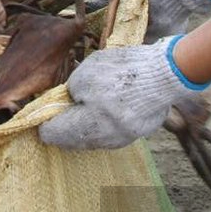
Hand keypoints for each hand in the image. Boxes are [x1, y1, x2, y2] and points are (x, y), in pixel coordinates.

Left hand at [39, 37, 205, 149]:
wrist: (167, 75)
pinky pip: (114, 132)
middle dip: (67, 124)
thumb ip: (71, 91)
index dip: (44, 122)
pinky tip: (112, 105)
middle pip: (74, 140)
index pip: (53, 135)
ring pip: (96, 137)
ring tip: (92, 103)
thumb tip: (67, 101)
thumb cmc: (123, 71)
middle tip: (67, 105)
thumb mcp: (86, 74)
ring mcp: (124, 139)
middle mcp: (104, 139)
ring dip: (89, 124)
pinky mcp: (139, 133)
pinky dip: (108, 122)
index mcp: (87, 126)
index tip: (43, 114)